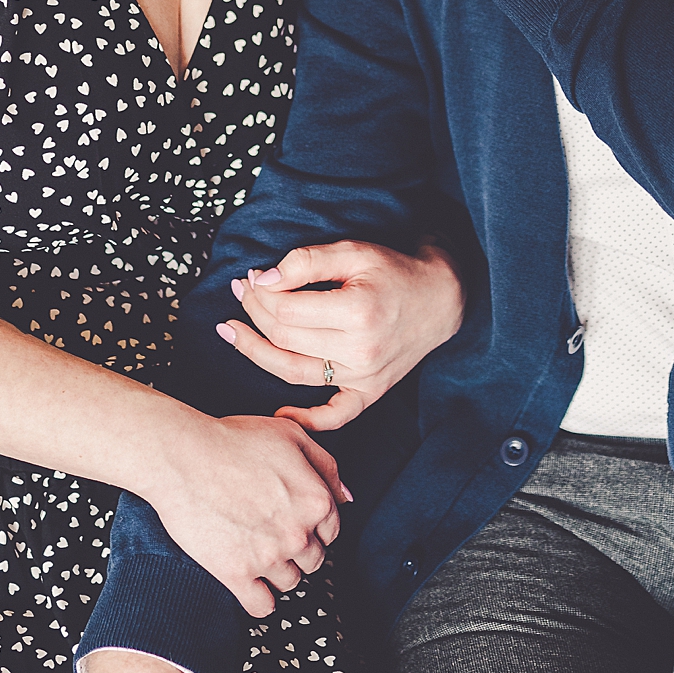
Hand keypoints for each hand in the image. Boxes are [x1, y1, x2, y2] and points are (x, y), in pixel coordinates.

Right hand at [155, 408, 350, 616]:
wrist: (182, 456)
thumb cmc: (233, 439)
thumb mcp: (290, 434)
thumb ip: (325, 465)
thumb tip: (346, 497)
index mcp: (316, 500)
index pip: (331, 531)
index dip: (311, 525)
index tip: (291, 519)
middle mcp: (299, 533)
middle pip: (313, 561)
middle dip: (297, 550)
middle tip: (271, 532)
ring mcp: (269, 557)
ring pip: (289, 583)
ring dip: (277, 572)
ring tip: (255, 550)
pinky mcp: (237, 574)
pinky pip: (262, 606)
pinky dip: (258, 599)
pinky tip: (248, 583)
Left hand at [217, 238, 466, 430]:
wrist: (440, 299)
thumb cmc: (394, 270)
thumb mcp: (353, 251)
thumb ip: (306, 261)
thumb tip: (263, 280)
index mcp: (357, 311)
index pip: (286, 310)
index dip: (260, 293)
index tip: (251, 278)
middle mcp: (360, 350)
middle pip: (285, 339)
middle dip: (254, 314)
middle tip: (241, 293)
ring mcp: (365, 377)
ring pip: (294, 372)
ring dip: (256, 353)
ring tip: (233, 331)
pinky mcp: (370, 393)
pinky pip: (334, 417)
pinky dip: (305, 421)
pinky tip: (278, 414)